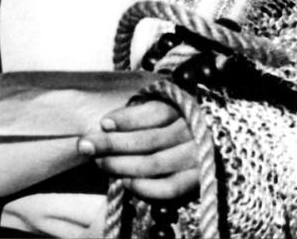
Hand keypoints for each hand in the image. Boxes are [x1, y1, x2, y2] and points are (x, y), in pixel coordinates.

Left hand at [78, 99, 198, 201]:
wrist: (211, 147)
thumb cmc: (176, 124)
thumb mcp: (162, 109)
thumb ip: (140, 115)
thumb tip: (105, 126)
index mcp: (183, 109)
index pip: (155, 112)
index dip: (128, 118)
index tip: (103, 123)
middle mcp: (192, 133)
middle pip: (149, 139)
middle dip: (113, 143)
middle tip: (85, 145)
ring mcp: (197, 158)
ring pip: (155, 163)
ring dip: (122, 165)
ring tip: (100, 162)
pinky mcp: (199, 182)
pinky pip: (171, 188)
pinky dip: (146, 187)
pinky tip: (126, 182)